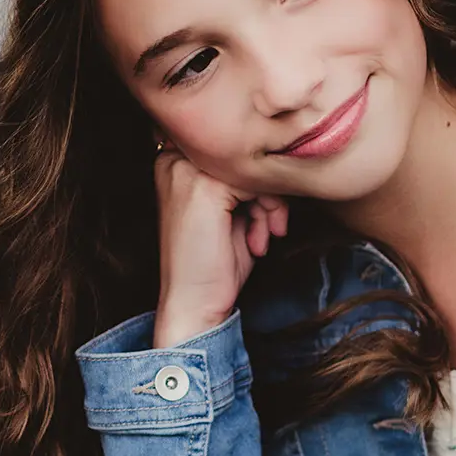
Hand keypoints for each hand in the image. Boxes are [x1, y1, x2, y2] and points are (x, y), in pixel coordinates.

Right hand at [152, 137, 288, 347]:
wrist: (192, 303)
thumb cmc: (212, 264)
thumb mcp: (230, 213)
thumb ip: (244, 181)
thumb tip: (280, 158)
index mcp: (176, 163)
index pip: (235, 153)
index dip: (257, 183)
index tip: (262, 217)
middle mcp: (175, 161)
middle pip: (246, 156)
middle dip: (267, 193)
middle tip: (270, 228)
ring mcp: (187, 172)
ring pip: (254, 168)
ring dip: (270, 205)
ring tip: (261, 237)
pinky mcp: (204, 187)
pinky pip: (256, 183)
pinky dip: (267, 213)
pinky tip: (257, 242)